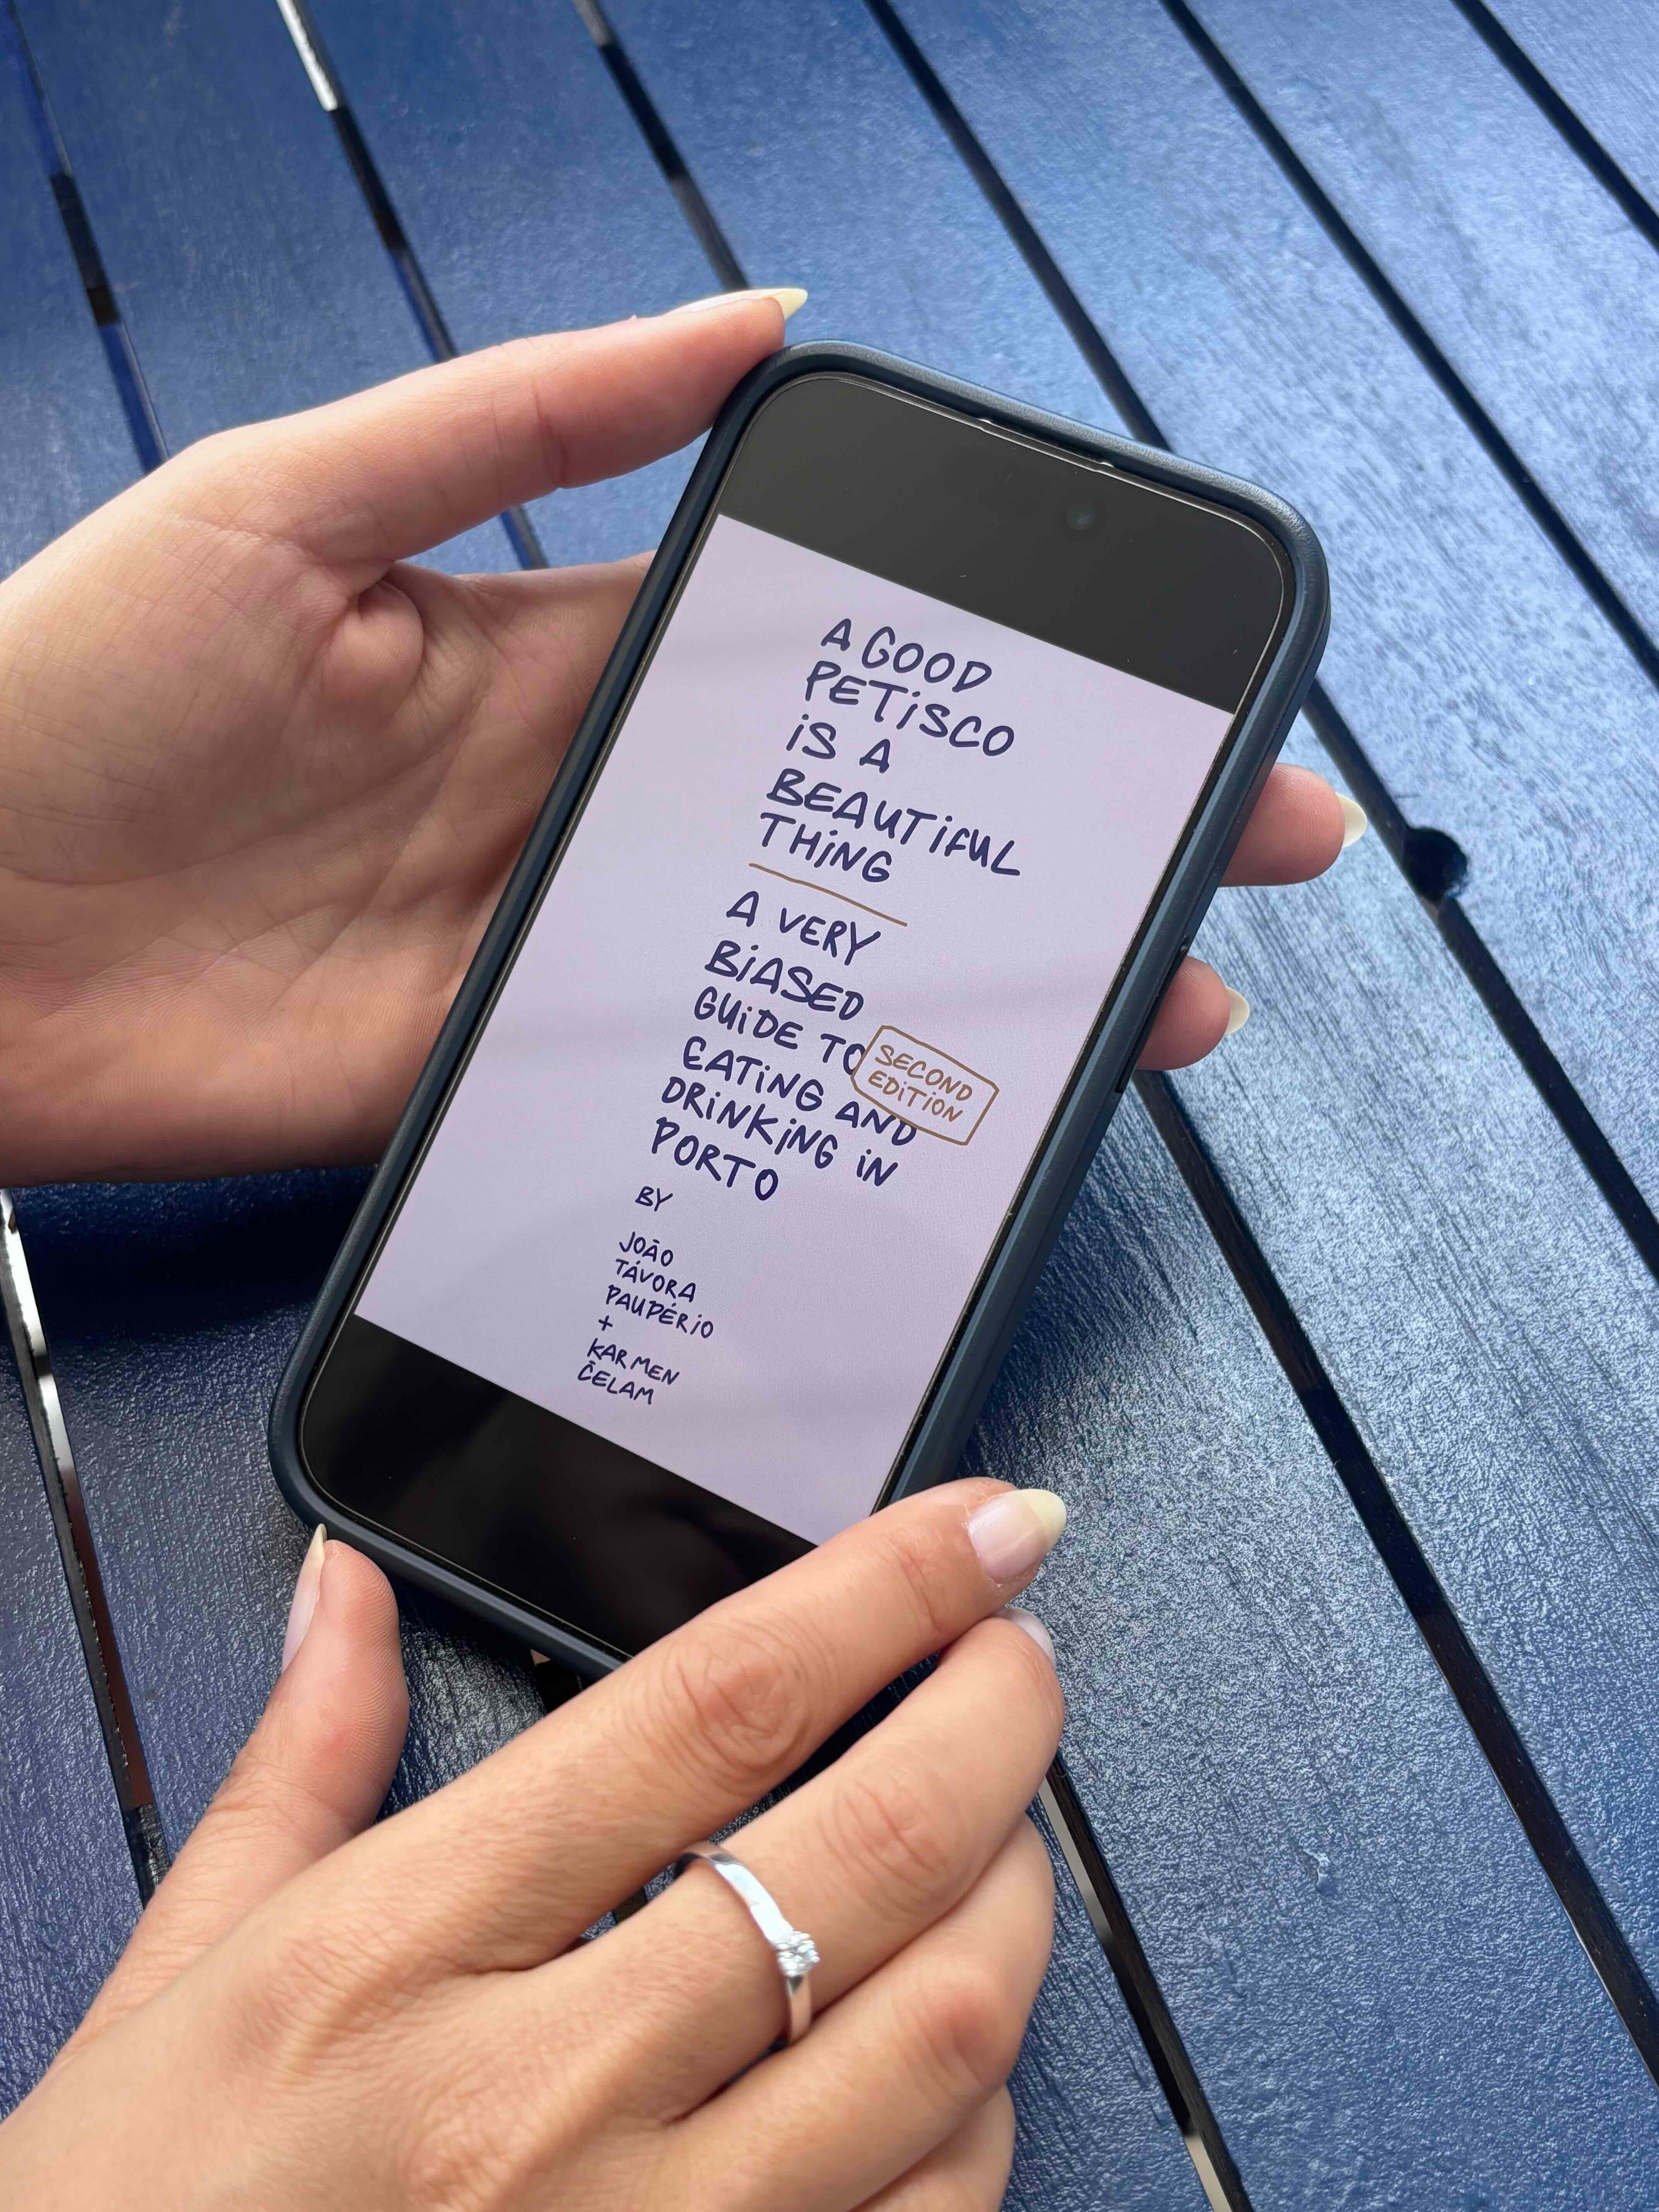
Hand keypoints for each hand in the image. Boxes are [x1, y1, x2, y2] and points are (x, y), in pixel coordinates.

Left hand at [0, 297, 1355, 1182]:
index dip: (975, 675)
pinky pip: (678, 1093)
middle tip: (1221, 857)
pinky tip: (929, 1121)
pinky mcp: (500, 1083)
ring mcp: (552, 954)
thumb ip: (530, 414)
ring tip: (1145, 1013)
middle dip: (1035, 846)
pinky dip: (802, 1108)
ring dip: (967, 993)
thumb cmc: (79, 679)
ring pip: (800, 974)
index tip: (1131, 690)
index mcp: (555, 652)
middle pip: (849, 829)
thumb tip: (760, 319)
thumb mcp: (304, 494)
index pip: (812, 661)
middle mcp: (580, 809)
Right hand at [0, 1480, 1068, 2209]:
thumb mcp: (180, 1977)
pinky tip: (943, 2043)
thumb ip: (301, 1765)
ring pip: (948, 2032)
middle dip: (998, 1712)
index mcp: (405, 1955)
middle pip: (874, 1847)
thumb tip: (350, 1592)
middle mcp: (546, 2101)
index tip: (981, 1526)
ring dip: (1015, 1897)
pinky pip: (938, 2211)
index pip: (714, 1707)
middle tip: (1016, 1651)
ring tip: (1000, 1830)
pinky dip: (979, 2102)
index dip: (884, 1588)